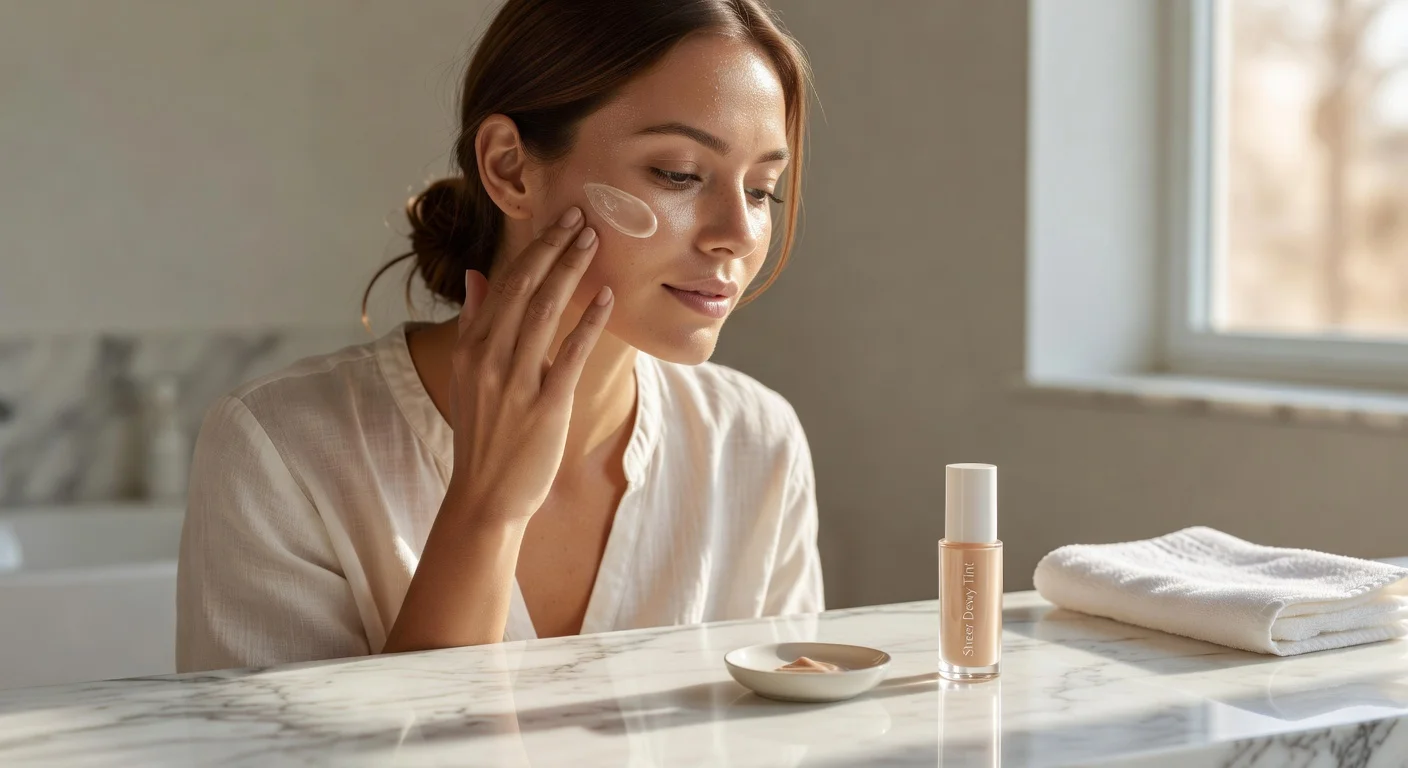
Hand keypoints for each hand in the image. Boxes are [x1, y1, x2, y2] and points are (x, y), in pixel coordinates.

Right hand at [446, 206, 611, 523]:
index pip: (505, 283)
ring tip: (595, 242)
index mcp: (472, 347)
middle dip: (555, 247)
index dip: (535, 249)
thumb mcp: (468, 374)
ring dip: (573, 271)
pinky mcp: (545, 405)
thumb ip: (474, 324)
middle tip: (583, 216)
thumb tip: (478, 277)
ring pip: (547, 311)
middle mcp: (490, 357)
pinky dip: (590, 322)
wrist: (484, 495)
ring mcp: (517, 381)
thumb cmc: (483, 434)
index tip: (558, 221)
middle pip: (526, 288)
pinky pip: (570, 354)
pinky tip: (608, 298)